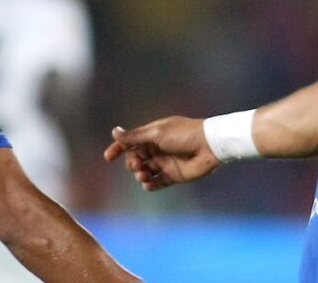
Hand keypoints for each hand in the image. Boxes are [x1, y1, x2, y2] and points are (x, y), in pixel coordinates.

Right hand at [103, 117, 220, 190]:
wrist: (209, 146)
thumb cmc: (184, 134)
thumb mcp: (157, 133)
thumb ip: (135, 136)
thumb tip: (114, 132)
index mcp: (153, 135)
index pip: (131, 142)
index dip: (118, 149)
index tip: (108, 157)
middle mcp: (158, 149)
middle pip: (136, 158)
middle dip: (132, 163)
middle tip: (138, 165)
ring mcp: (165, 162)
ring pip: (145, 171)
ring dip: (140, 174)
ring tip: (144, 175)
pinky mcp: (174, 175)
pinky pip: (157, 182)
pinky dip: (150, 185)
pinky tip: (148, 184)